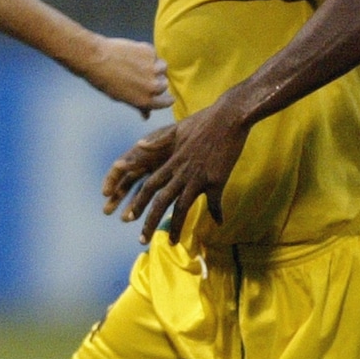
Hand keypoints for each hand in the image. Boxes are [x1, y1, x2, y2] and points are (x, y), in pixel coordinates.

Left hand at [78, 37, 171, 116]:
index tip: (159, 92)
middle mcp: (153, 87)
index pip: (168, 101)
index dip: (163, 97)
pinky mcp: (150, 53)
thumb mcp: (121, 98)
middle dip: (156, 80)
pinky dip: (147, 54)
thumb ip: (138, 106)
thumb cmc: (104, 80)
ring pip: (163, 68)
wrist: (95, 58)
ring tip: (138, 64)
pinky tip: (133, 54)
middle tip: (140, 75)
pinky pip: (155, 55)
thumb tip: (146, 116)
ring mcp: (153, 69)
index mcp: (146, 101)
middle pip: (164, 84)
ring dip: (154, 66)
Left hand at [103, 97, 250, 243]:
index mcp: (171, 162)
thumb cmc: (203, 121)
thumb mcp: (176, 129)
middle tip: (141, 240)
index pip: (149, 186)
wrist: (229, 117)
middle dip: (149, 222)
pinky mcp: (216, 179)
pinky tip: (219, 222)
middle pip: (161, 202)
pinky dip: (216, 213)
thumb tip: (138, 145)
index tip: (131, 217)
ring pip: (182, 207)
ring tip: (172, 241)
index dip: (139, 203)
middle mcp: (181, 172)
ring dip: (176, 226)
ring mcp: (198, 177)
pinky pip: (215, 202)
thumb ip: (157, 141)